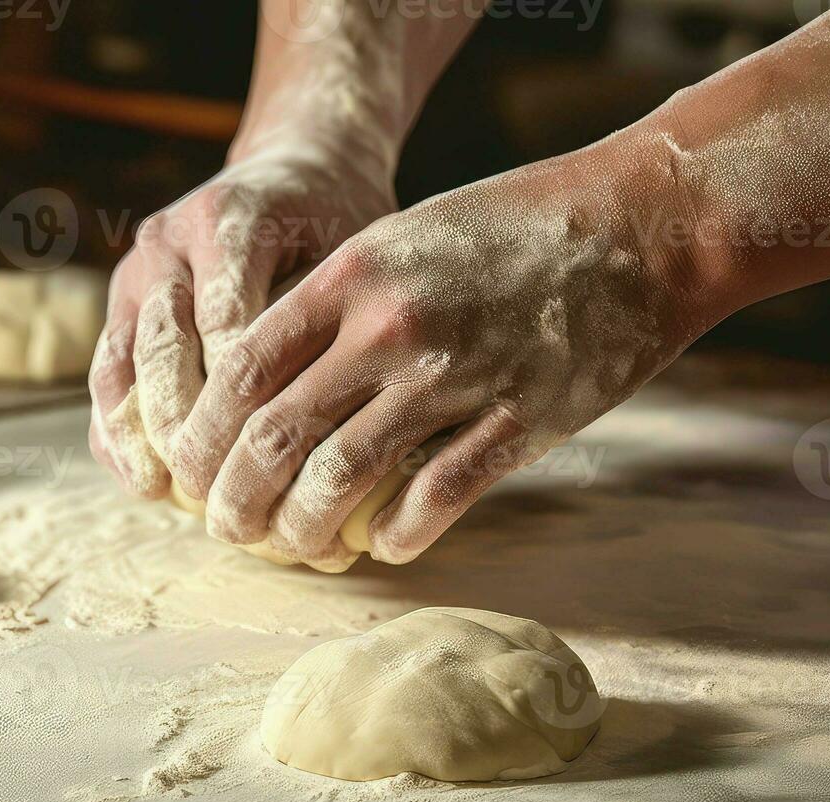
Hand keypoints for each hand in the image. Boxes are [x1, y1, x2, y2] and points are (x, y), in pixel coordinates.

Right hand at [87, 140, 396, 497]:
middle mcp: (171, 242)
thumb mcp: (351, 253)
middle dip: (186, 428)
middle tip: (215, 491)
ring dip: (140, 435)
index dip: (239, 399)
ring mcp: (137, 270)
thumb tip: (332, 419)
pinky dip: (116, 426)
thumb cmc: (338, 221)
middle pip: (166, 350)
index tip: (265, 459)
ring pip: (123, 364)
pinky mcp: (121, 300)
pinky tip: (141, 478)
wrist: (296, 167)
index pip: (225, 323)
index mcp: (231, 221)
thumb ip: (327, 320)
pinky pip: (107, 371)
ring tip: (165, 492)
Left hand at [166, 130, 712, 565]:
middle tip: (227, 529)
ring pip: (339, 480)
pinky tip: (380, 547)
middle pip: (274, 436)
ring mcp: (455, 379)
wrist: (639, 224)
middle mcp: (388, 330)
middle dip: (234, 500)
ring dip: (301, 531)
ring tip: (292, 549)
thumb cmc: (511, 227)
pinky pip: (433, 500)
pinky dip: (394, 536)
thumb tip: (266, 378)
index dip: (202, 435)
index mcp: (350, 278)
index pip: (241, 372)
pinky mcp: (519, 422)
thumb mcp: (401, 237)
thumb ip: (334, 302)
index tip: (190, 472)